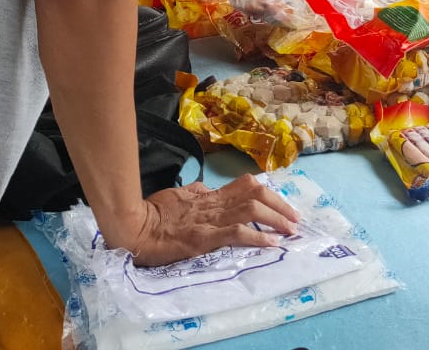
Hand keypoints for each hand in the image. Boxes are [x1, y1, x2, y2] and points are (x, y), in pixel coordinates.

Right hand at [105, 174, 300, 265]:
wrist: (133, 227)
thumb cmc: (152, 212)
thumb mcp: (180, 196)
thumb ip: (198, 194)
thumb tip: (209, 190)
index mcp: (210, 196)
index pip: (247, 186)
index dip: (269, 193)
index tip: (284, 206)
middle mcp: (215, 204)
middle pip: (256, 193)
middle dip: (280, 205)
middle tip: (295, 219)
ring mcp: (210, 219)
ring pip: (252, 209)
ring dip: (276, 219)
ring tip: (290, 230)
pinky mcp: (204, 237)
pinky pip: (236, 232)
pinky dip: (257, 236)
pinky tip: (271, 243)